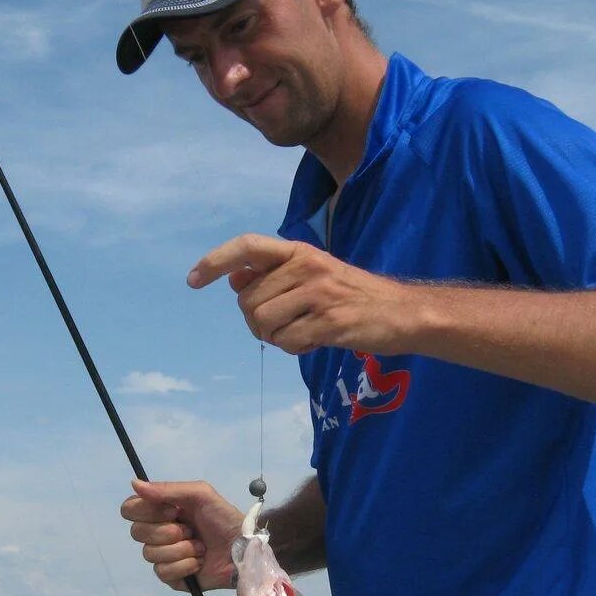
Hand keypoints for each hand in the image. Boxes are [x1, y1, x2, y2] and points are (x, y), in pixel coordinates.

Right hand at [121, 479, 242, 590]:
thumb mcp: (200, 494)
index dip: (147, 511)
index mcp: (160, 511)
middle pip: (136, 533)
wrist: (243, 547)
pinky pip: (162, 572)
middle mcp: (157, 532)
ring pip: (150, 554)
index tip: (173, 511)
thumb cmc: (223, 518)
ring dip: (180, 549)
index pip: (130, 509)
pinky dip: (184, 565)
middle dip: (167, 532)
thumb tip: (134, 482)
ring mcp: (163, 556)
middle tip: (190, 530)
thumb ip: (166, 489)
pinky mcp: (171, 577)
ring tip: (200, 547)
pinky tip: (199, 562)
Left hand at [187, 233, 415, 355]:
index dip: (215, 261)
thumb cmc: (352, 295)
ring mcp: (319, 293)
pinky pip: (287, 342)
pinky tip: (316, 340)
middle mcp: (306, 266)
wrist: (402, 313)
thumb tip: (232, 278)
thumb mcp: (312, 273)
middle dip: (257, 321)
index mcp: (299, 251)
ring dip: (275, 337)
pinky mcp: (330, 322)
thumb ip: (273, 274)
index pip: (247, 247)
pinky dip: (295, 348)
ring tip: (303, 331)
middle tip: (285, 325)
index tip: (193, 280)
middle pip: (248, 300)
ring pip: (263, 323)